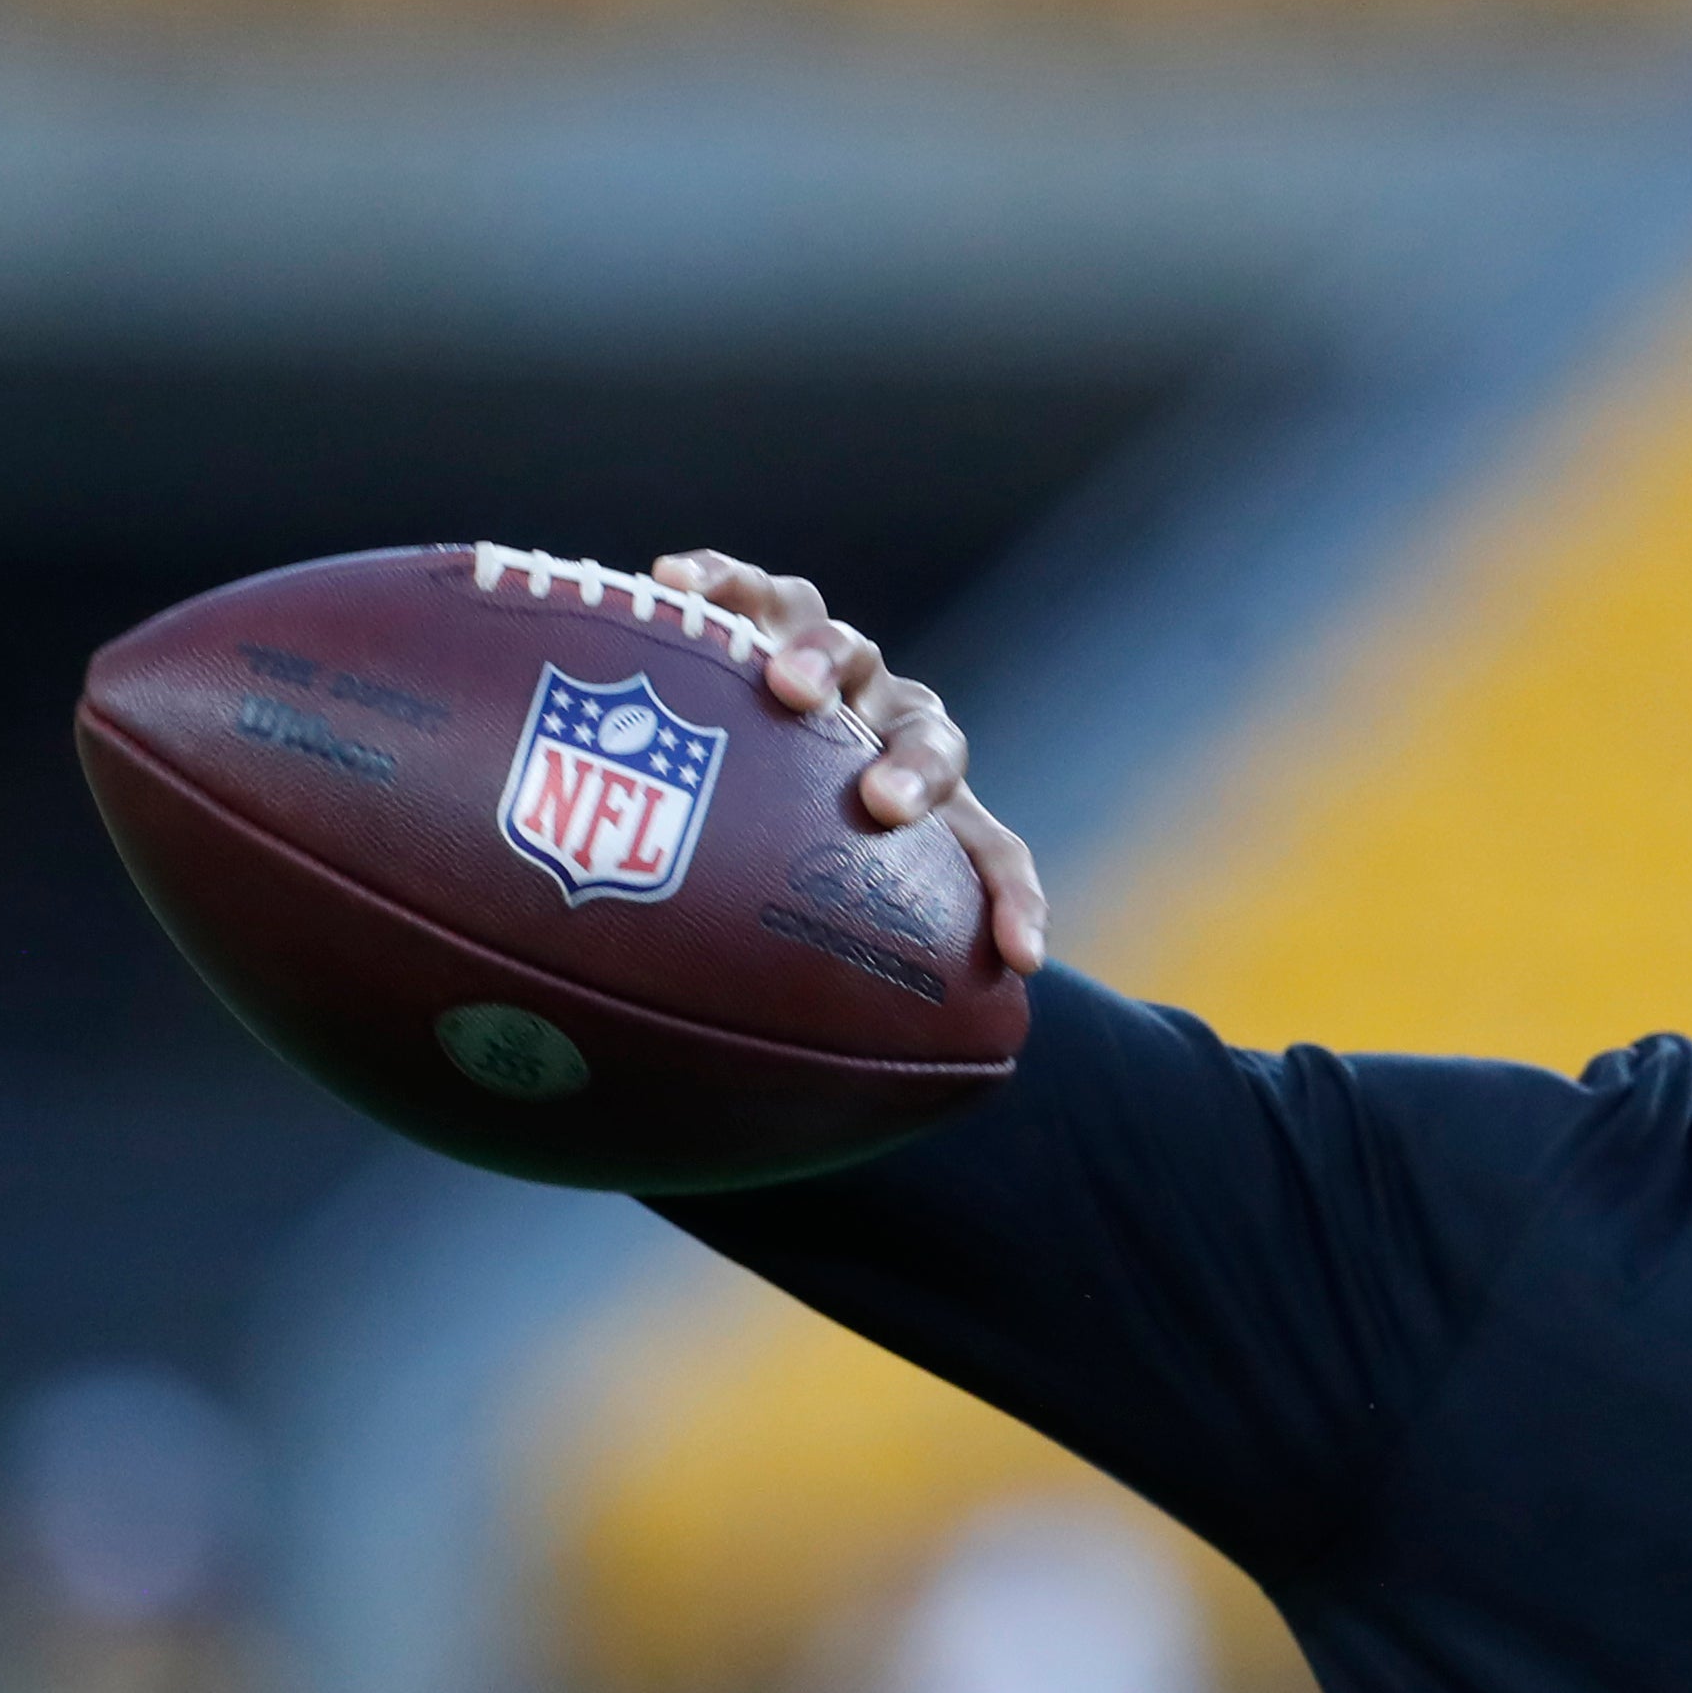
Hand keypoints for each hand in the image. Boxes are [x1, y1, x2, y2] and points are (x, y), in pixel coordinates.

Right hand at [650, 551, 1046, 975]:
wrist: (699, 740)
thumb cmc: (739, 857)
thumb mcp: (773, 923)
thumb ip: (783, 992)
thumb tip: (750, 1108)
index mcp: (924, 812)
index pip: (991, 853)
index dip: (1010, 900)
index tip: (1020, 959)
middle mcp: (886, 728)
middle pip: (931, 735)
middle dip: (914, 766)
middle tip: (878, 803)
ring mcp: (828, 666)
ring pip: (846, 644)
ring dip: (821, 658)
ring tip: (779, 683)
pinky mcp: (751, 611)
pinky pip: (743, 587)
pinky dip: (718, 583)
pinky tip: (671, 587)